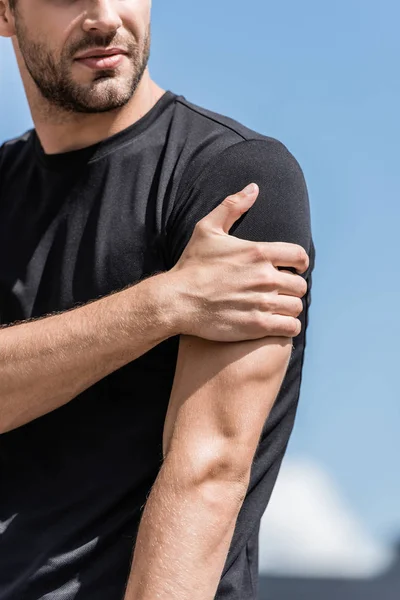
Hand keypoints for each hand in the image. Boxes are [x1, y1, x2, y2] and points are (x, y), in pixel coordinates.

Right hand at [169, 183, 308, 341]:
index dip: (299, 264)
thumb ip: (232, 206)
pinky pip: (290, 327)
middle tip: (279, 293)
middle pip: (300, 285)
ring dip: (289, 308)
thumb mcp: (207, 229)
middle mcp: (265, 277)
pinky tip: (277, 325)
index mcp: (258, 252)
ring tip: (278, 310)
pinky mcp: (257, 325)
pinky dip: (288, 327)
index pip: (299, 256)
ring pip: (296, 306)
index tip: (292, 270)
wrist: (176, 300)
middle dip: (292, 288)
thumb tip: (254, 188)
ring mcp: (262, 302)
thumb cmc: (191, 265)